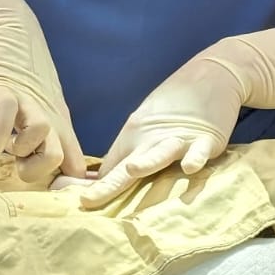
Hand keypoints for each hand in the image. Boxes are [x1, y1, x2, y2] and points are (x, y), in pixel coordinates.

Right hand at [0, 19, 85, 185]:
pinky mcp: (5, 89)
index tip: (55, 198)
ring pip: (41, 139)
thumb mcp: (46, 109)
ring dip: (20, 151)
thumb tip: (65, 173)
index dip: (68, 188)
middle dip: (37, 173)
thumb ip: (52, 139)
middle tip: (20, 164)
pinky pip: (7, 113)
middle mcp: (48, 117)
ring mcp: (27, 103)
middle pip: (58, 159)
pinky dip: (0, 133)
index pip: (75, 164)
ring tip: (9, 143)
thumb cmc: (27, 75)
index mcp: (59, 125)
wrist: (10, 29)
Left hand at [80, 25, 274, 209]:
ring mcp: (180, 138)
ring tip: (132, 170)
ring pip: (161, 153)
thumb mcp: (145, 128)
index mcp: (134, 137)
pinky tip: (190, 167)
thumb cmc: (175, 107)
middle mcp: (152, 138)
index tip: (62, 199)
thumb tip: (97, 185)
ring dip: (147, 162)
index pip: (109, 169)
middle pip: (129, 166)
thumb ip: (126, 156)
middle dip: (108, 185)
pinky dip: (195, 157)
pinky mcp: (208, 138)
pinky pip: (200, 150)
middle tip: (85, 201)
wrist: (213, 73)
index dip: (89, 187)